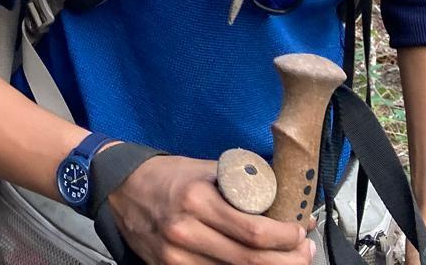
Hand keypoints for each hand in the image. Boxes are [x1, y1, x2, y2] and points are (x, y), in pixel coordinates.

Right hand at [106, 155, 313, 264]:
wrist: (121, 189)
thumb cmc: (166, 176)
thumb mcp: (203, 169)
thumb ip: (239, 182)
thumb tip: (282, 192)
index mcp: (196, 201)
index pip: (253, 232)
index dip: (285, 238)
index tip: (300, 231)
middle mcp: (185, 233)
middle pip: (249, 261)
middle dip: (286, 260)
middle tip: (305, 252)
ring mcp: (176, 257)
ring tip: (287, 261)